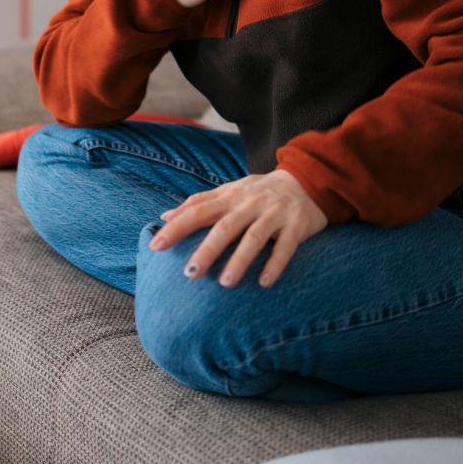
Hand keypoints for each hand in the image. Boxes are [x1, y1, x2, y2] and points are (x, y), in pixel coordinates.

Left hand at [147, 170, 327, 288]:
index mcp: (230, 197)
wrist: (307, 180)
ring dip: (239, 260)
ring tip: (225, 283)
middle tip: (189, 274)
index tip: (156, 246)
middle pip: (225, 226)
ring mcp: (274, 213)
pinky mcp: (297, 224)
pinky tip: (265, 282)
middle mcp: (250, 204)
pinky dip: (275, 263)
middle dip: (206, 249)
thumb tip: (165, 216)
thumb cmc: (260, 191)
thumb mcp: (230, 191)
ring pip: (254, 237)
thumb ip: (199, 202)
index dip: (177, 227)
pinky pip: (286, 246)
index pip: (198, 210)